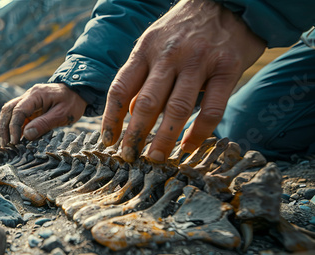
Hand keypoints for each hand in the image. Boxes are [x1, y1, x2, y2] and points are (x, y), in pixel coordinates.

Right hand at [0, 83, 86, 145]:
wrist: (78, 92)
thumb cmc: (72, 102)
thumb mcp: (62, 114)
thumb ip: (44, 124)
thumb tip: (26, 135)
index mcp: (36, 94)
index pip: (18, 111)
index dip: (14, 127)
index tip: (15, 142)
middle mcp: (29, 95)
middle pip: (8, 109)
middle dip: (4, 127)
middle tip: (5, 144)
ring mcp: (28, 100)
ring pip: (9, 111)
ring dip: (5, 127)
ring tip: (6, 143)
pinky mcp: (30, 106)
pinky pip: (18, 115)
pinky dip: (13, 126)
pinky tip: (14, 138)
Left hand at [101, 0, 265, 161]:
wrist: (227, 2)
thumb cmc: (184, 30)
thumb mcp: (154, 43)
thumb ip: (141, 76)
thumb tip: (129, 113)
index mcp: (145, 49)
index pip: (120, 89)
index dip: (111, 119)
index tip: (108, 141)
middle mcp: (169, 55)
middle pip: (145, 103)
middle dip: (134, 135)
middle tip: (129, 157)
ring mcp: (199, 61)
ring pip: (176, 109)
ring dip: (163, 139)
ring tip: (155, 159)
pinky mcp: (227, 69)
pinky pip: (211, 109)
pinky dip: (199, 133)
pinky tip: (188, 147)